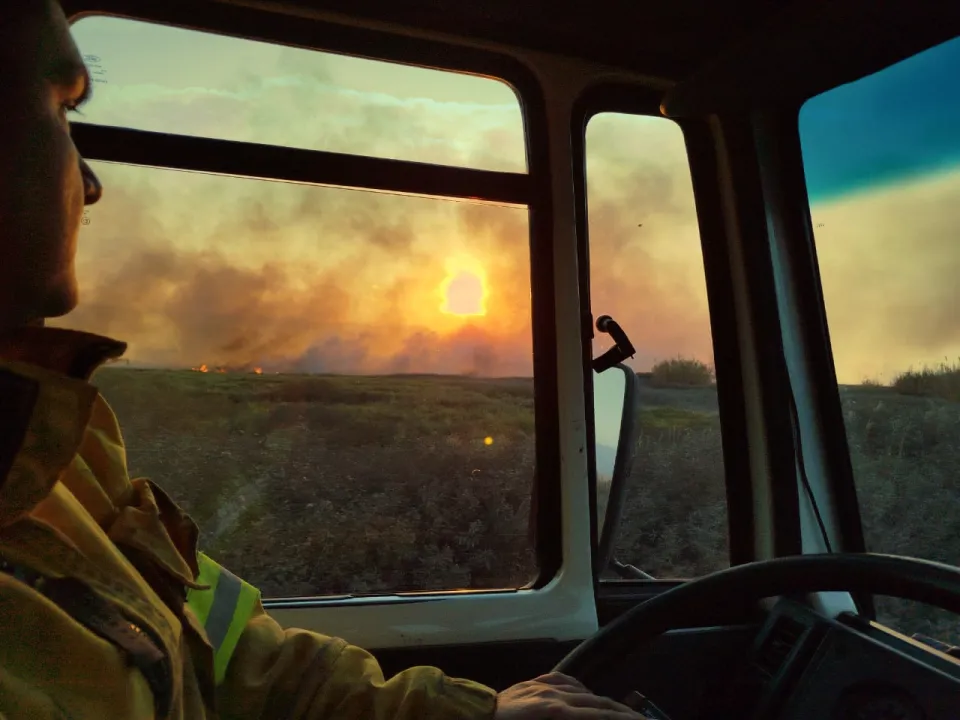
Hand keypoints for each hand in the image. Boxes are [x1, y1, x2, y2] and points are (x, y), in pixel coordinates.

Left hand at [494, 672, 646, 718]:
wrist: (470, 718)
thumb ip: (571, 717)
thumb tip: (592, 714)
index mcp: (556, 712)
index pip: (601, 713)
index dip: (624, 718)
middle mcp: (553, 694)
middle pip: (598, 701)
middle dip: (621, 712)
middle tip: (638, 718)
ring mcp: (543, 686)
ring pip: (583, 690)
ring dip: (603, 701)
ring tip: (619, 710)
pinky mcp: (532, 683)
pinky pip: (563, 681)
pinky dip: (580, 688)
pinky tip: (586, 693)